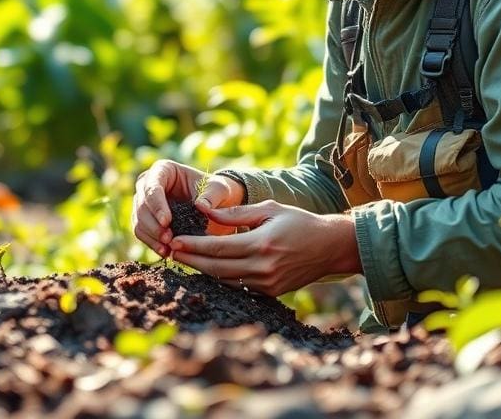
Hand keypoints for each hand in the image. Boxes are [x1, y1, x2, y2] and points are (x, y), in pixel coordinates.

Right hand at [131, 160, 244, 257]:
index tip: (166, 222)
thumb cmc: (216, 192)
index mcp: (163, 170)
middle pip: (142, 205)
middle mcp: (148, 184)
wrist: (216, 205)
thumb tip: (201, 206)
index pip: (153, 186)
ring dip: (151, 236)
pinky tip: (165, 252)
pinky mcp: (145, 220)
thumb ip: (212, 195)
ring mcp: (144, 203)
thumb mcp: (220, 189)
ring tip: (168, 249)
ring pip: (139, 221)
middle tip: (168, 239)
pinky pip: (141, 233)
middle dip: (153, 224)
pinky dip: (151, 243)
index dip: (157, 205)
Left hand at [169, 200, 361, 296]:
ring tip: (184, 260)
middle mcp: (263, 267)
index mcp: (261, 244)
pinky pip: (238, 286)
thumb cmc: (299, 222)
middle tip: (171, 252)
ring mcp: (266, 283)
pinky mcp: (270, 292)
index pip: (218, 247)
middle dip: (191, 260)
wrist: (330, 247)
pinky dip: (220, 278)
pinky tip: (207, 269)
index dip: (194, 245)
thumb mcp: (269, 209)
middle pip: (216, 267)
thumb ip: (236, 213)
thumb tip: (205, 210)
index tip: (175, 241)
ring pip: (225, 280)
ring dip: (202, 271)